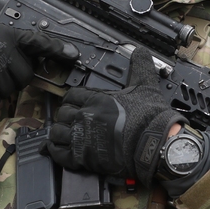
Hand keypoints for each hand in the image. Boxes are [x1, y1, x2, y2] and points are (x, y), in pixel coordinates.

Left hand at [46, 47, 185, 187]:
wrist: (153, 143)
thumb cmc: (149, 118)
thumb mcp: (145, 85)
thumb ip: (139, 66)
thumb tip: (140, 51)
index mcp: (96, 99)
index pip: (71, 95)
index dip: (72, 99)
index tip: (75, 103)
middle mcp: (85, 117)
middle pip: (61, 113)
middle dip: (65, 115)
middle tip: (71, 119)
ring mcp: (82, 138)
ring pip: (57, 133)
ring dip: (59, 133)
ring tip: (66, 134)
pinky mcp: (83, 158)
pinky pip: (59, 154)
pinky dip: (56, 151)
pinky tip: (60, 150)